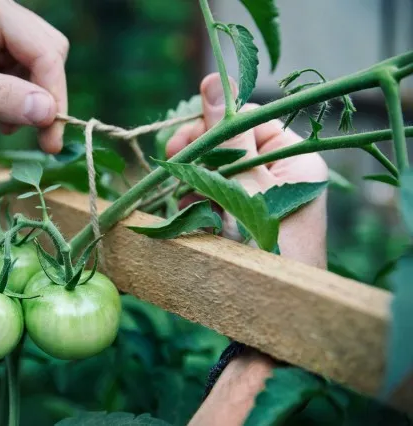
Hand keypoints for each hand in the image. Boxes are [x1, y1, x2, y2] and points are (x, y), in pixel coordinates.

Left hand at [0, 0, 67, 152]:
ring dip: (28, 98)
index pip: (44, 47)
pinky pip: (12, 68)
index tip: (51, 139)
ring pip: (32, 62)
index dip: (53, 94)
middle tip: (40, 139)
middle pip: (45, 50)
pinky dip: (11, 94)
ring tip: (7, 128)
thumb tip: (47, 114)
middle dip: (45, 95)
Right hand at [171, 74, 328, 425]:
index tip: (182, 140)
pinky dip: (195, 202)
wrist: (269, 319)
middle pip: (229, 144)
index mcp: (295, 160)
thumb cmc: (264, 248)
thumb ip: (227, 133)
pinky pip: (212, 198)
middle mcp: (280, 176)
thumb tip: (215, 77)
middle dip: (196, 152)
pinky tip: (185, 212)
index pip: (249, 120)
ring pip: (214, 172)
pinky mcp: (240, 222)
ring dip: (191, 180)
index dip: (213, 124)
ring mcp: (259, 201)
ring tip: (181, 199)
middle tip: (169, 159)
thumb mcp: (242, 183)